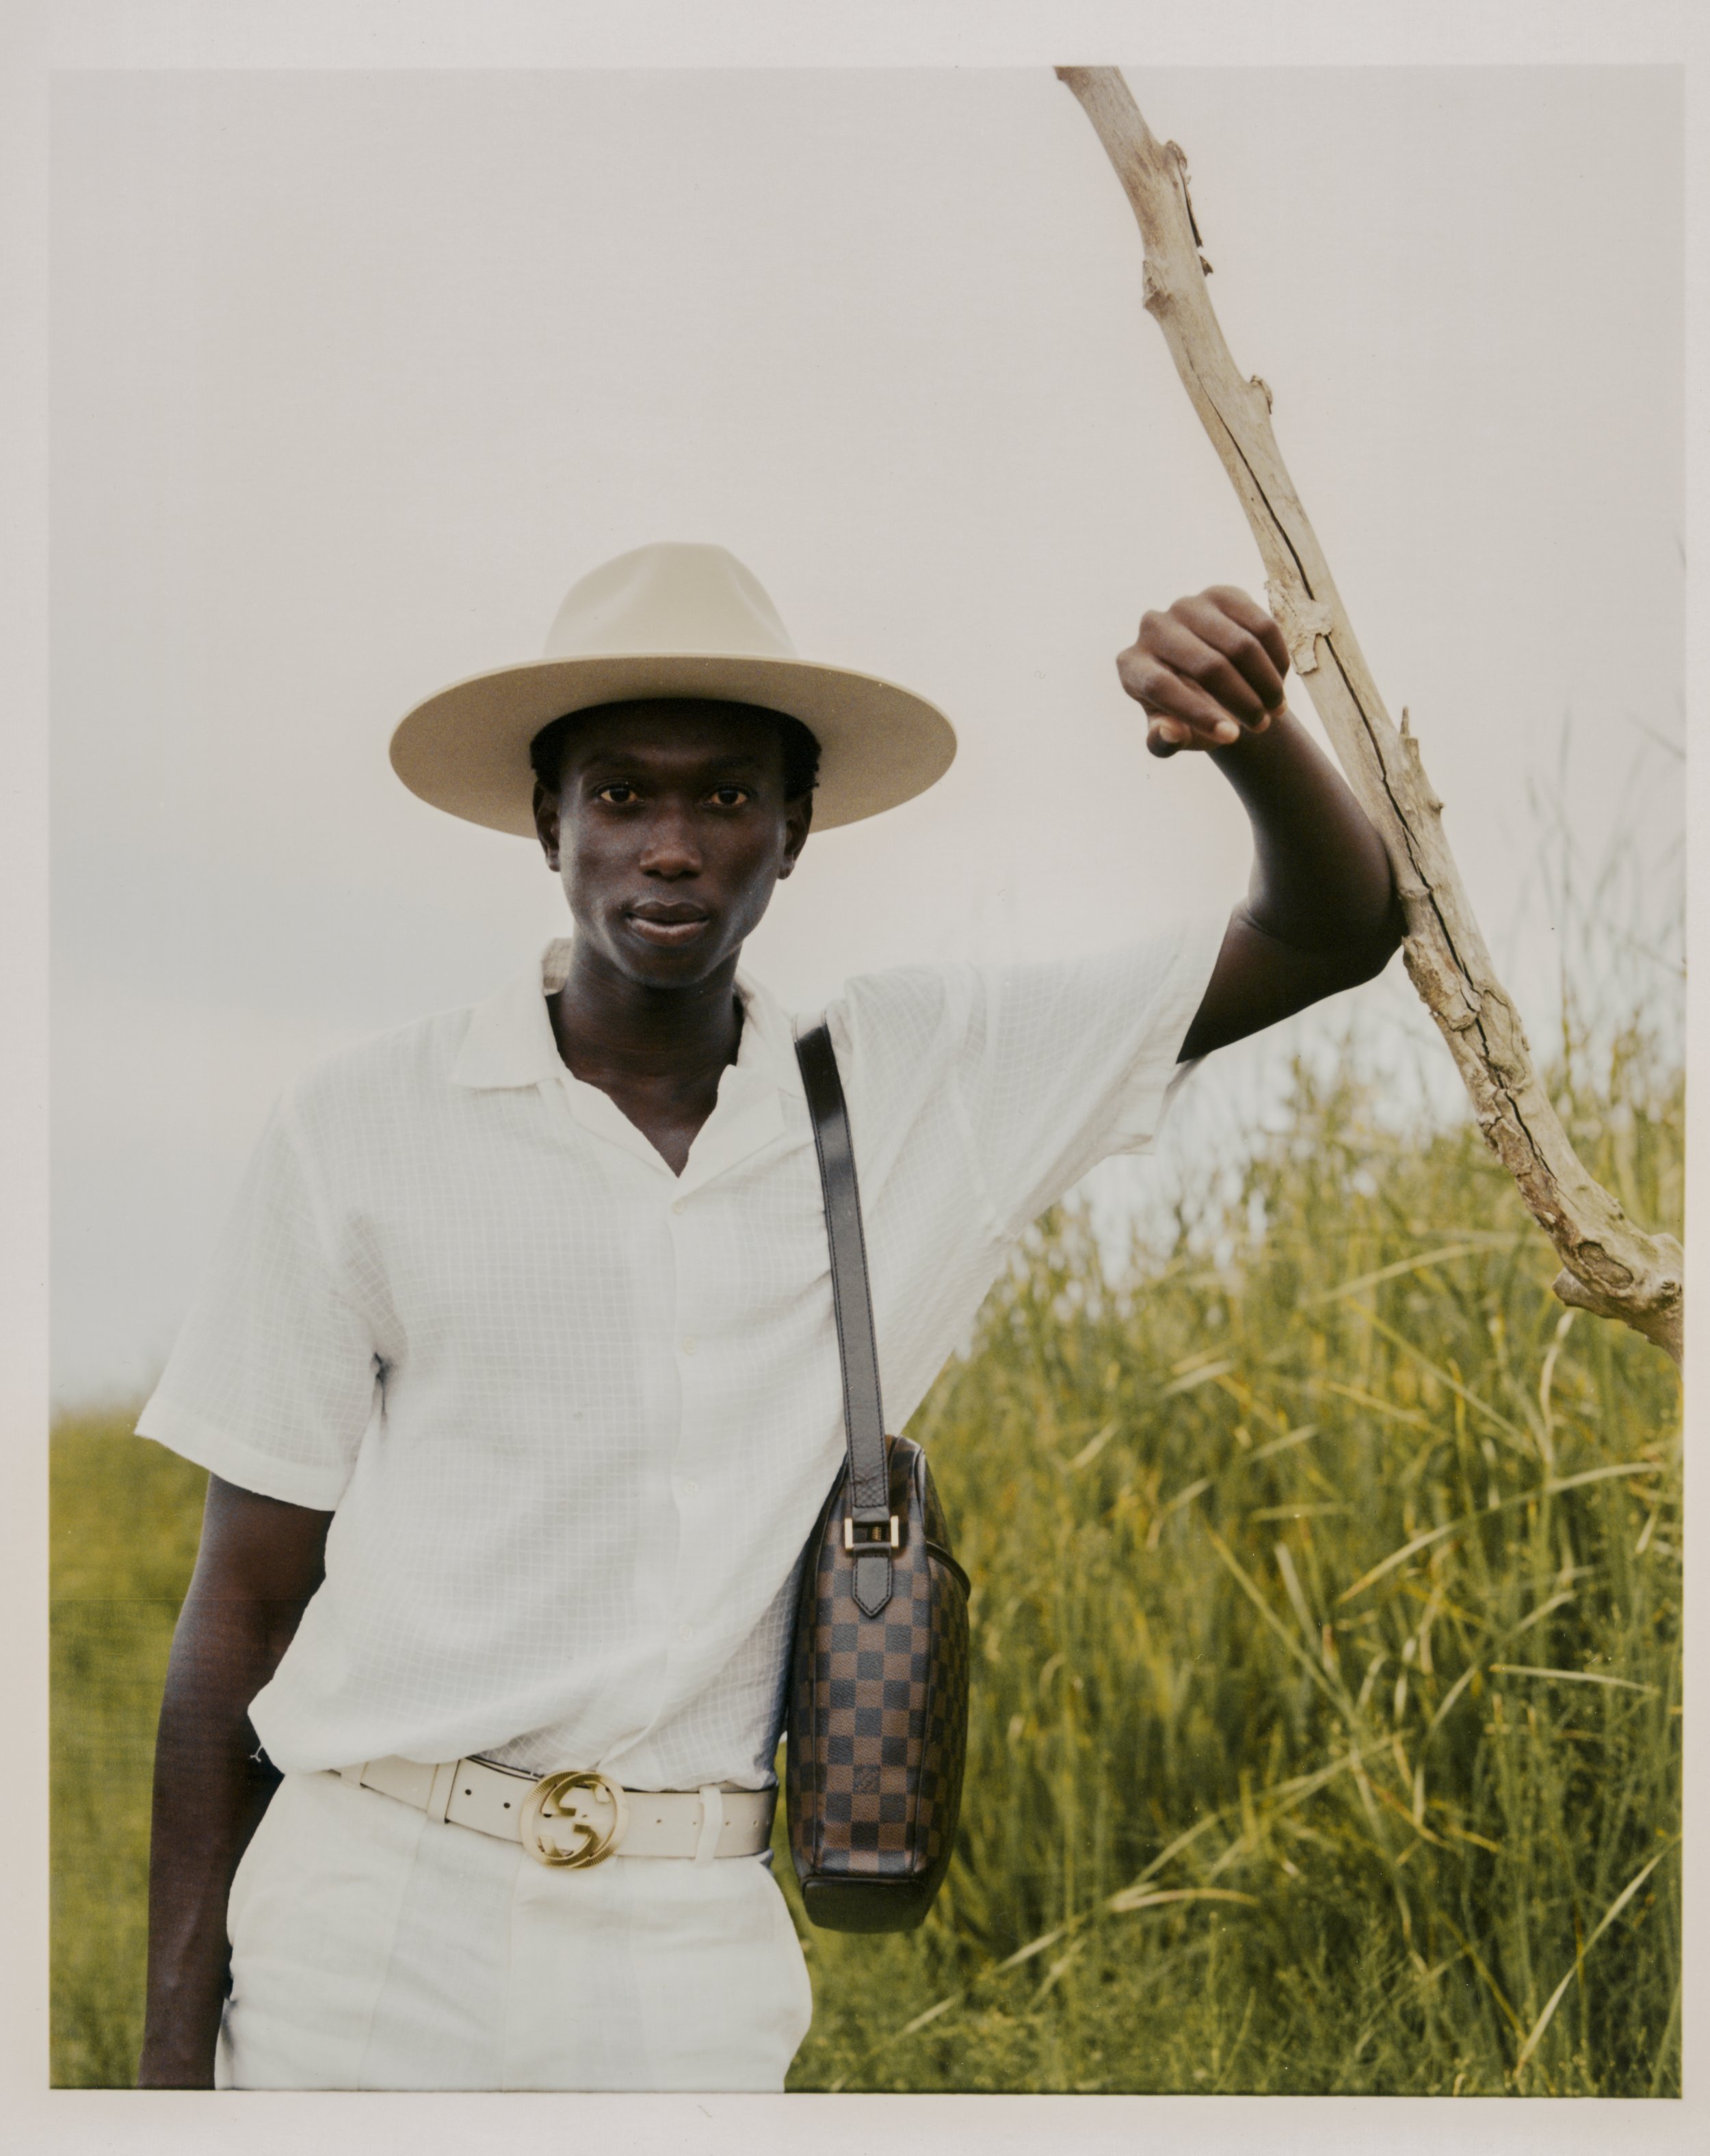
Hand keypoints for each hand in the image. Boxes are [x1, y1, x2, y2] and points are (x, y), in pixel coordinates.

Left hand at [1117, 586, 1291, 756]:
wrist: (1206, 680)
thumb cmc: (1184, 715)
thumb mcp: (1172, 736)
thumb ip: (1163, 743)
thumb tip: (1170, 730)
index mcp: (1132, 665)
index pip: (1162, 686)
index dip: (1198, 714)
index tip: (1232, 738)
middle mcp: (1153, 627)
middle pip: (1208, 666)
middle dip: (1243, 703)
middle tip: (1262, 727)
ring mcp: (1188, 606)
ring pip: (1241, 646)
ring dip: (1266, 684)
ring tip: (1276, 710)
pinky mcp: (1221, 595)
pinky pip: (1261, 626)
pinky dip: (1277, 659)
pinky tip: (1279, 681)